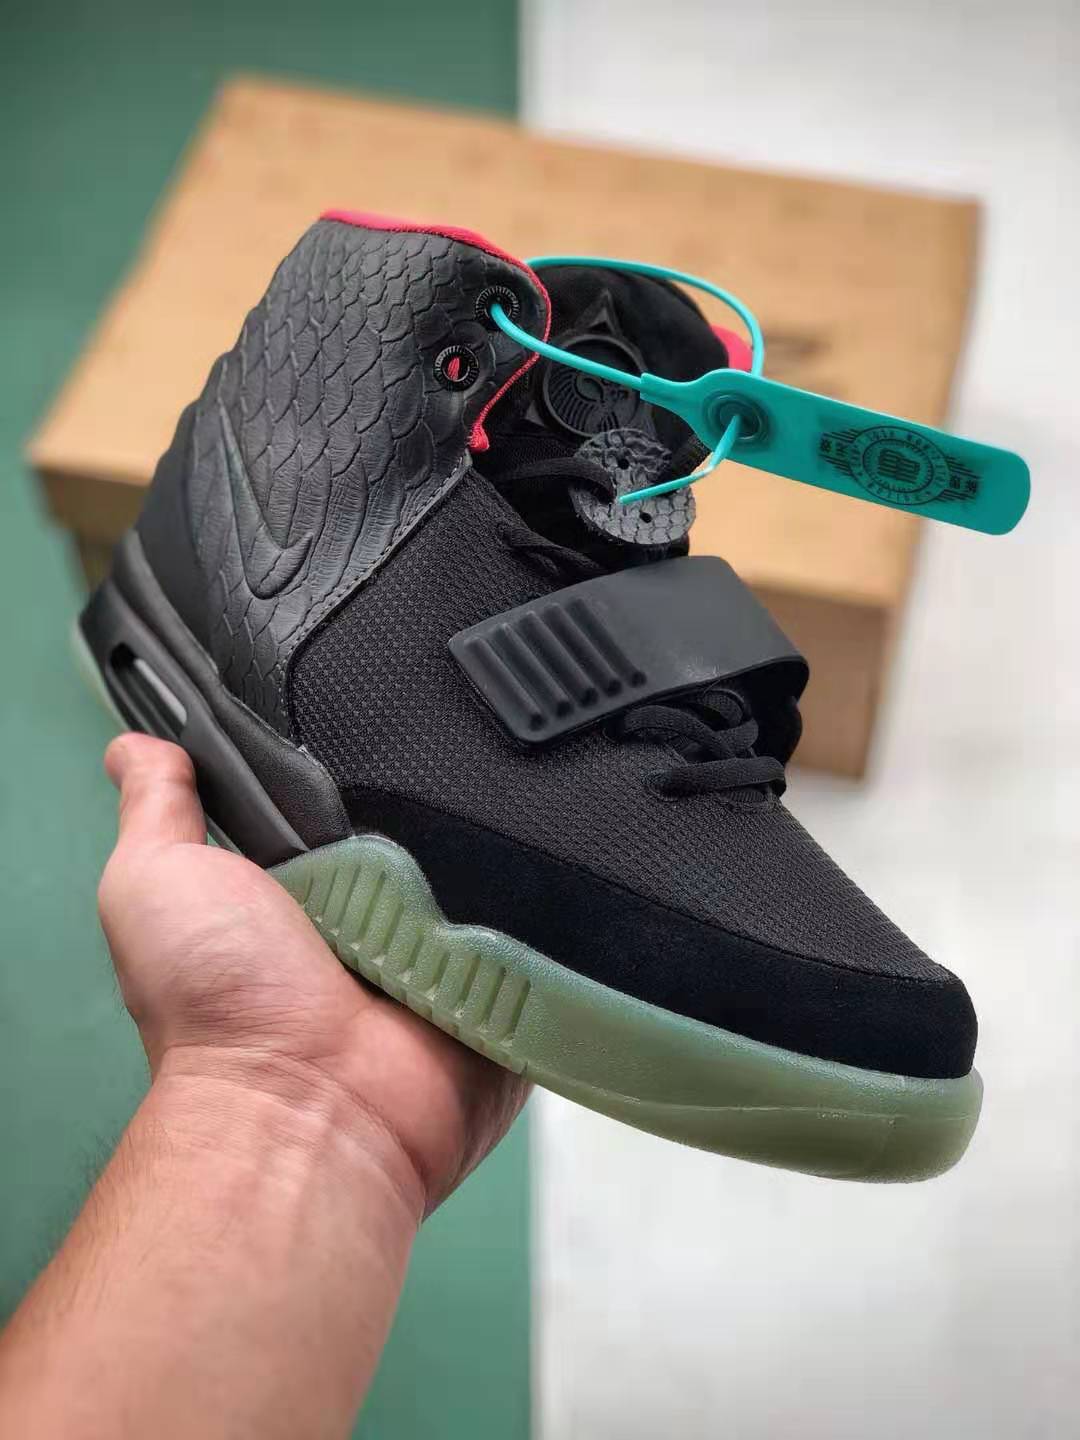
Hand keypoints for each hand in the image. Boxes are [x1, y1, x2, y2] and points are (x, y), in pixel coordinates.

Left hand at [97, 733, 527, 1214]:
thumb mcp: (156, 884)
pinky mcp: (511, 984)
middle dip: (443, 779)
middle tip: (459, 722)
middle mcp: (385, 917)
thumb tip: (135, 742)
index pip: (350, 797)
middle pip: (433, 820)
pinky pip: (550, 921)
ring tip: (517, 775)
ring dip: (506, 830)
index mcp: (310, 889)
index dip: (357, 753)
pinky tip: (562, 840)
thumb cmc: (218, 1002)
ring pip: (499, 862)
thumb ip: (158, 809)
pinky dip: (554, 892)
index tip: (375, 692)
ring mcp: (453, 952)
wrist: (308, 1110)